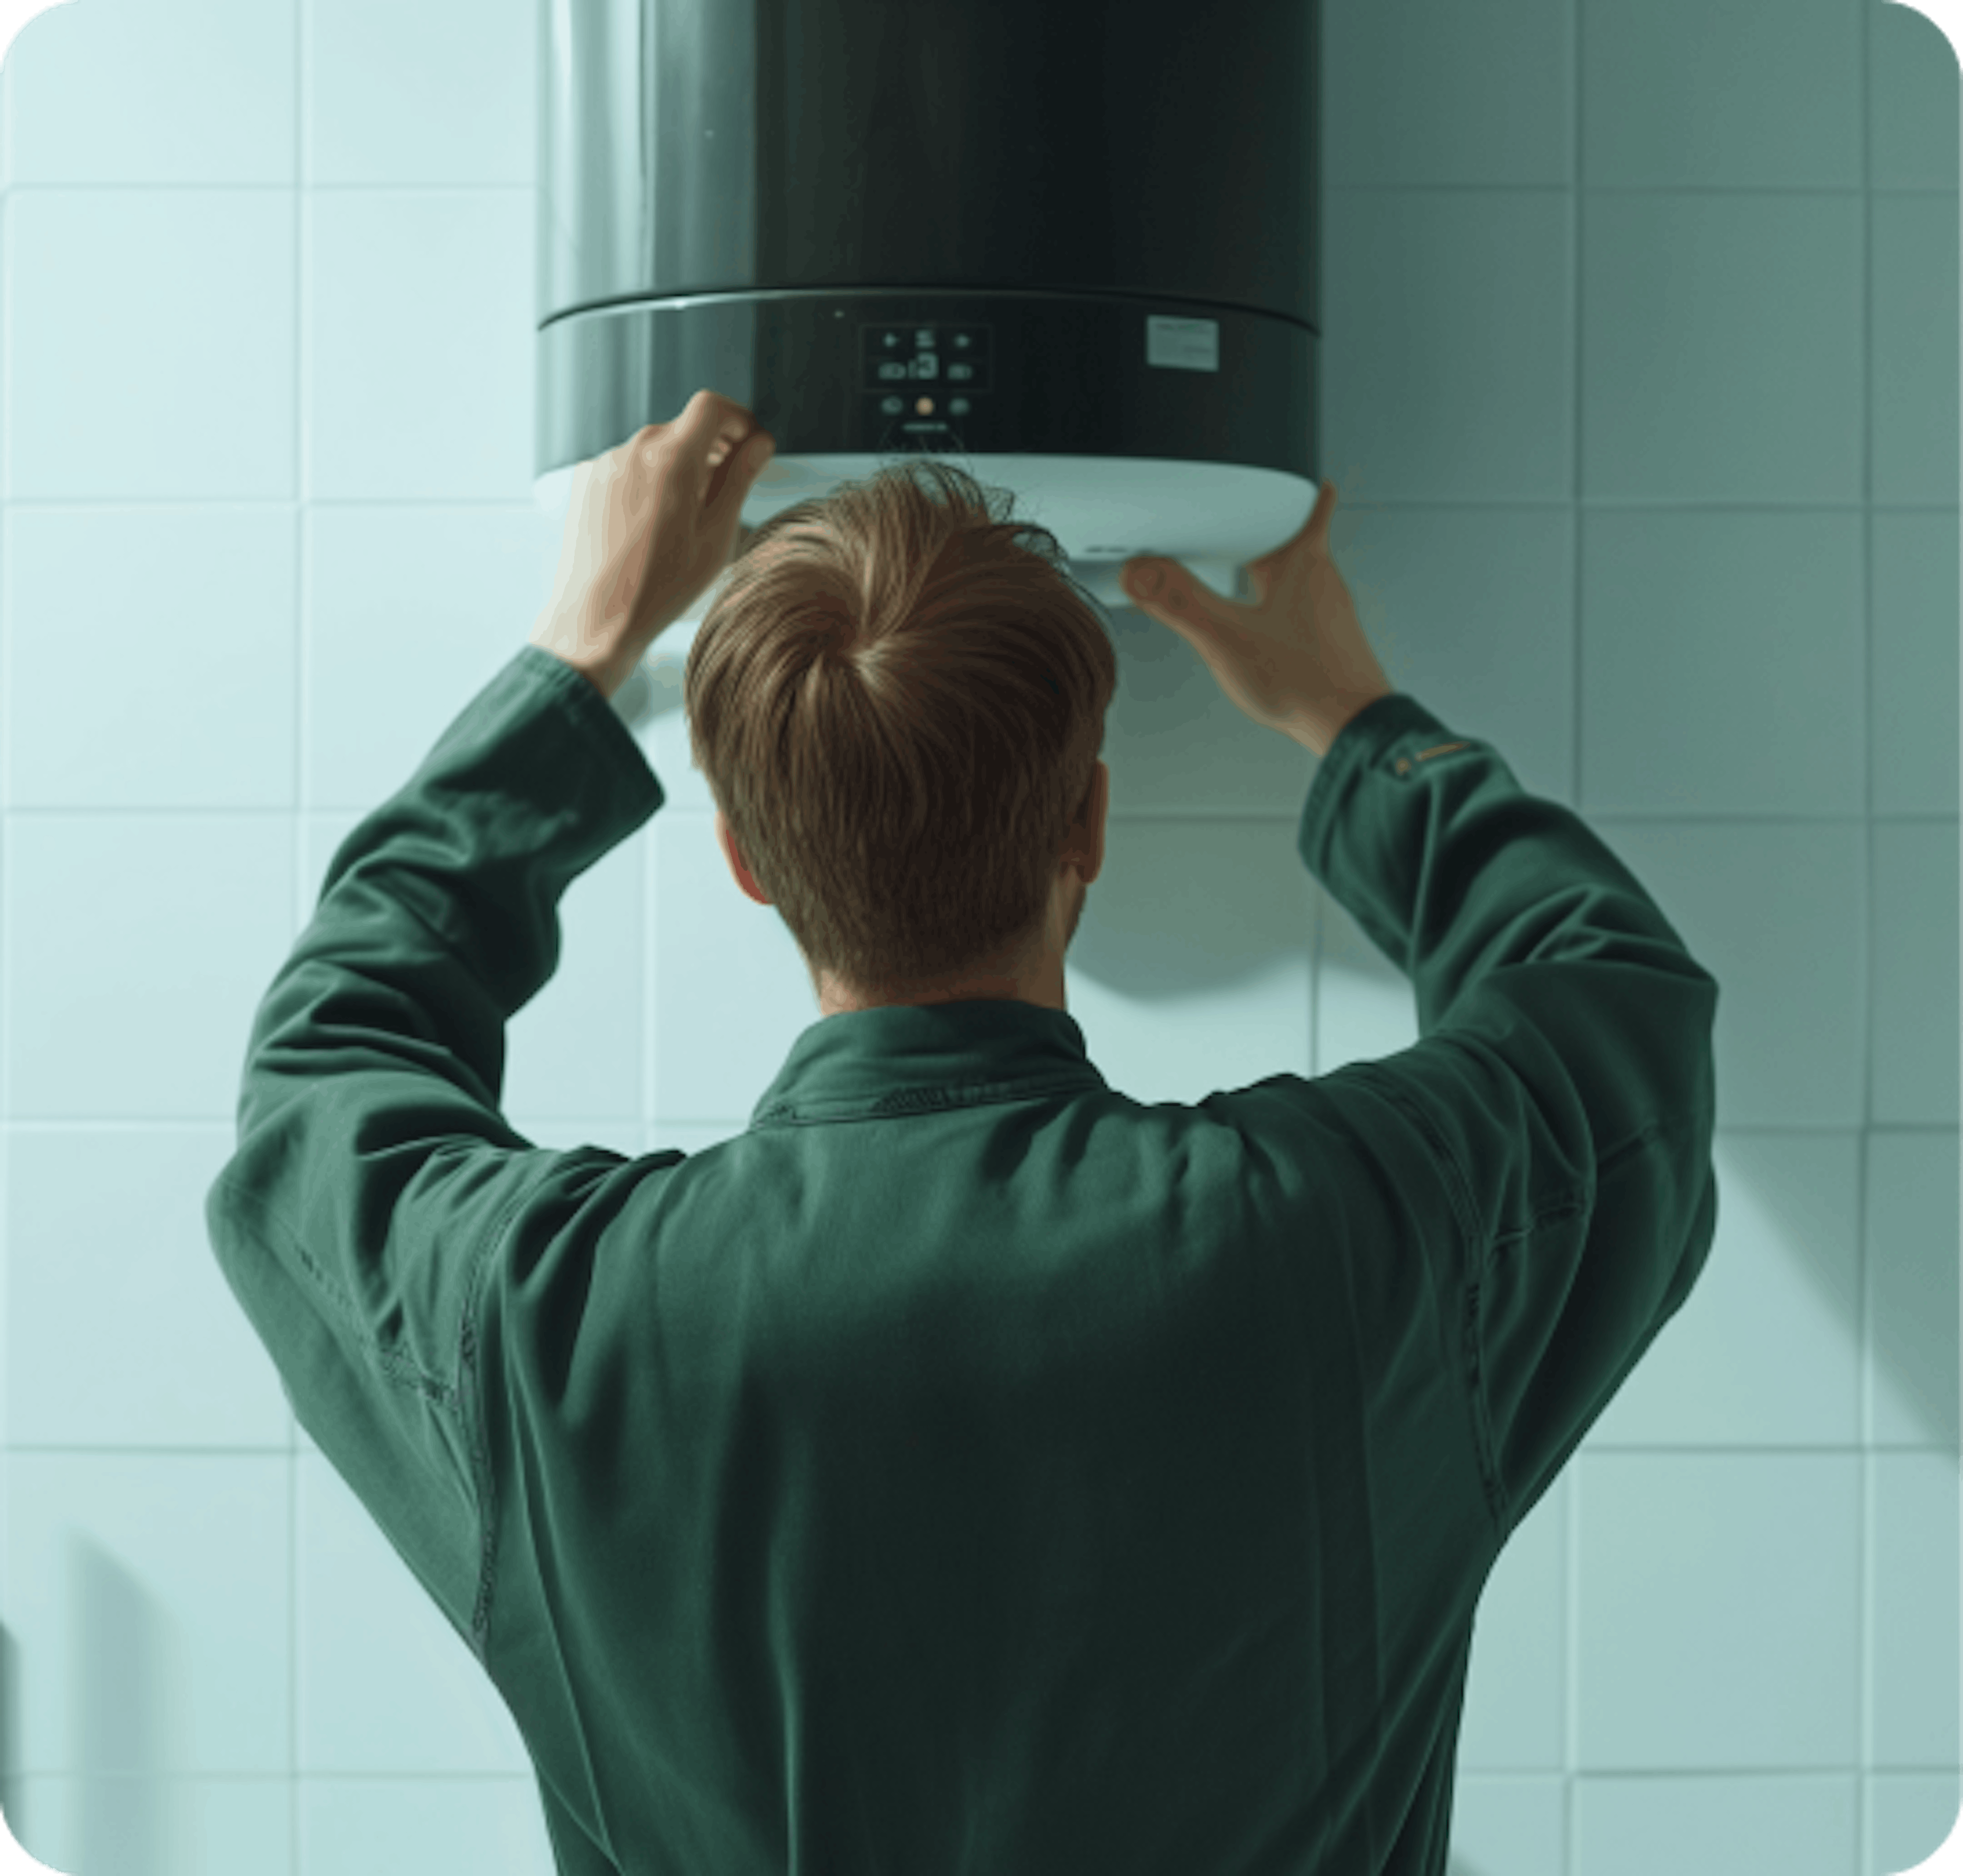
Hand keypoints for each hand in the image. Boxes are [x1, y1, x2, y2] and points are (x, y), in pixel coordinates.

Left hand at [530, 389, 775, 697]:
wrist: (595, 618)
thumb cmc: (658, 587)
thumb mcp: (716, 536)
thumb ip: (739, 480)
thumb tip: (759, 444)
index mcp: (672, 459)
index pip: (712, 406)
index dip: (738, 420)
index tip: (749, 443)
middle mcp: (634, 450)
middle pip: (683, 428)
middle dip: (710, 449)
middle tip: (726, 489)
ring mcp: (605, 464)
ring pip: (654, 449)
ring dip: (678, 468)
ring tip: (685, 517)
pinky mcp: (586, 481)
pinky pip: (627, 467)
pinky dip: (647, 482)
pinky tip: (651, 525)